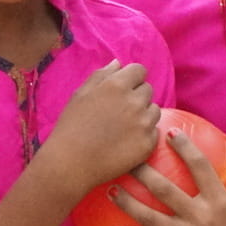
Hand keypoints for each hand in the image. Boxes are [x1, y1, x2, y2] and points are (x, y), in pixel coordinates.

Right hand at [42, 62, 158, 194]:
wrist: (71, 163)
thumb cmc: (71, 127)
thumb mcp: (80, 94)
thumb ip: (101, 75)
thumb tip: (118, 63)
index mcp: (116, 85)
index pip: (139, 70)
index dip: (131, 79)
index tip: (122, 90)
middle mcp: (134, 101)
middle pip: (147, 90)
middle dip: (136, 96)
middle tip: (119, 112)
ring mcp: (144, 123)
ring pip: (154, 110)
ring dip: (143, 114)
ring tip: (124, 127)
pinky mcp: (148, 143)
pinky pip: (154, 131)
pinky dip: (144, 134)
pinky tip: (127, 141)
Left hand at [107, 141, 225, 225]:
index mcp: (221, 203)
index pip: (201, 168)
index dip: (185, 148)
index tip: (169, 132)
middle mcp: (202, 219)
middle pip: (166, 190)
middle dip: (144, 172)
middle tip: (127, 157)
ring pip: (151, 218)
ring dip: (128, 204)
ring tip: (110, 190)